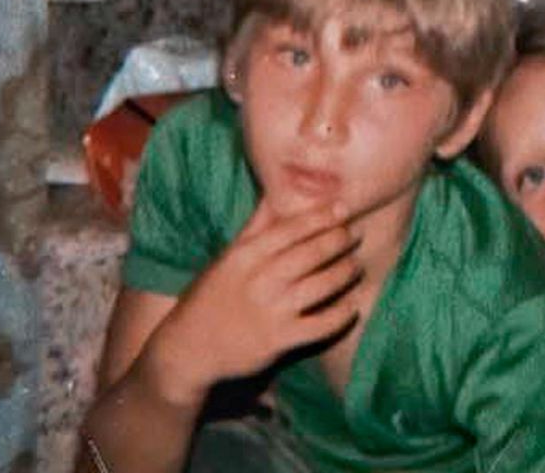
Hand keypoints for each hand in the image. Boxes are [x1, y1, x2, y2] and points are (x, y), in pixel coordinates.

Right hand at [147, 201, 361, 402]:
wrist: (187, 350)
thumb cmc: (209, 298)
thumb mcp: (226, 259)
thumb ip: (254, 228)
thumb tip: (272, 193)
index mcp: (244, 256)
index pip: (290, 229)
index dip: (321, 217)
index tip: (344, 208)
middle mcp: (259, 280)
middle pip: (311, 253)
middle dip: (339, 240)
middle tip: (356, 233)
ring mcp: (271, 311)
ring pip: (323, 285)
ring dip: (345, 273)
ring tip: (357, 266)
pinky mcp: (280, 340)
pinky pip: (323, 324)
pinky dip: (342, 314)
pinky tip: (353, 306)